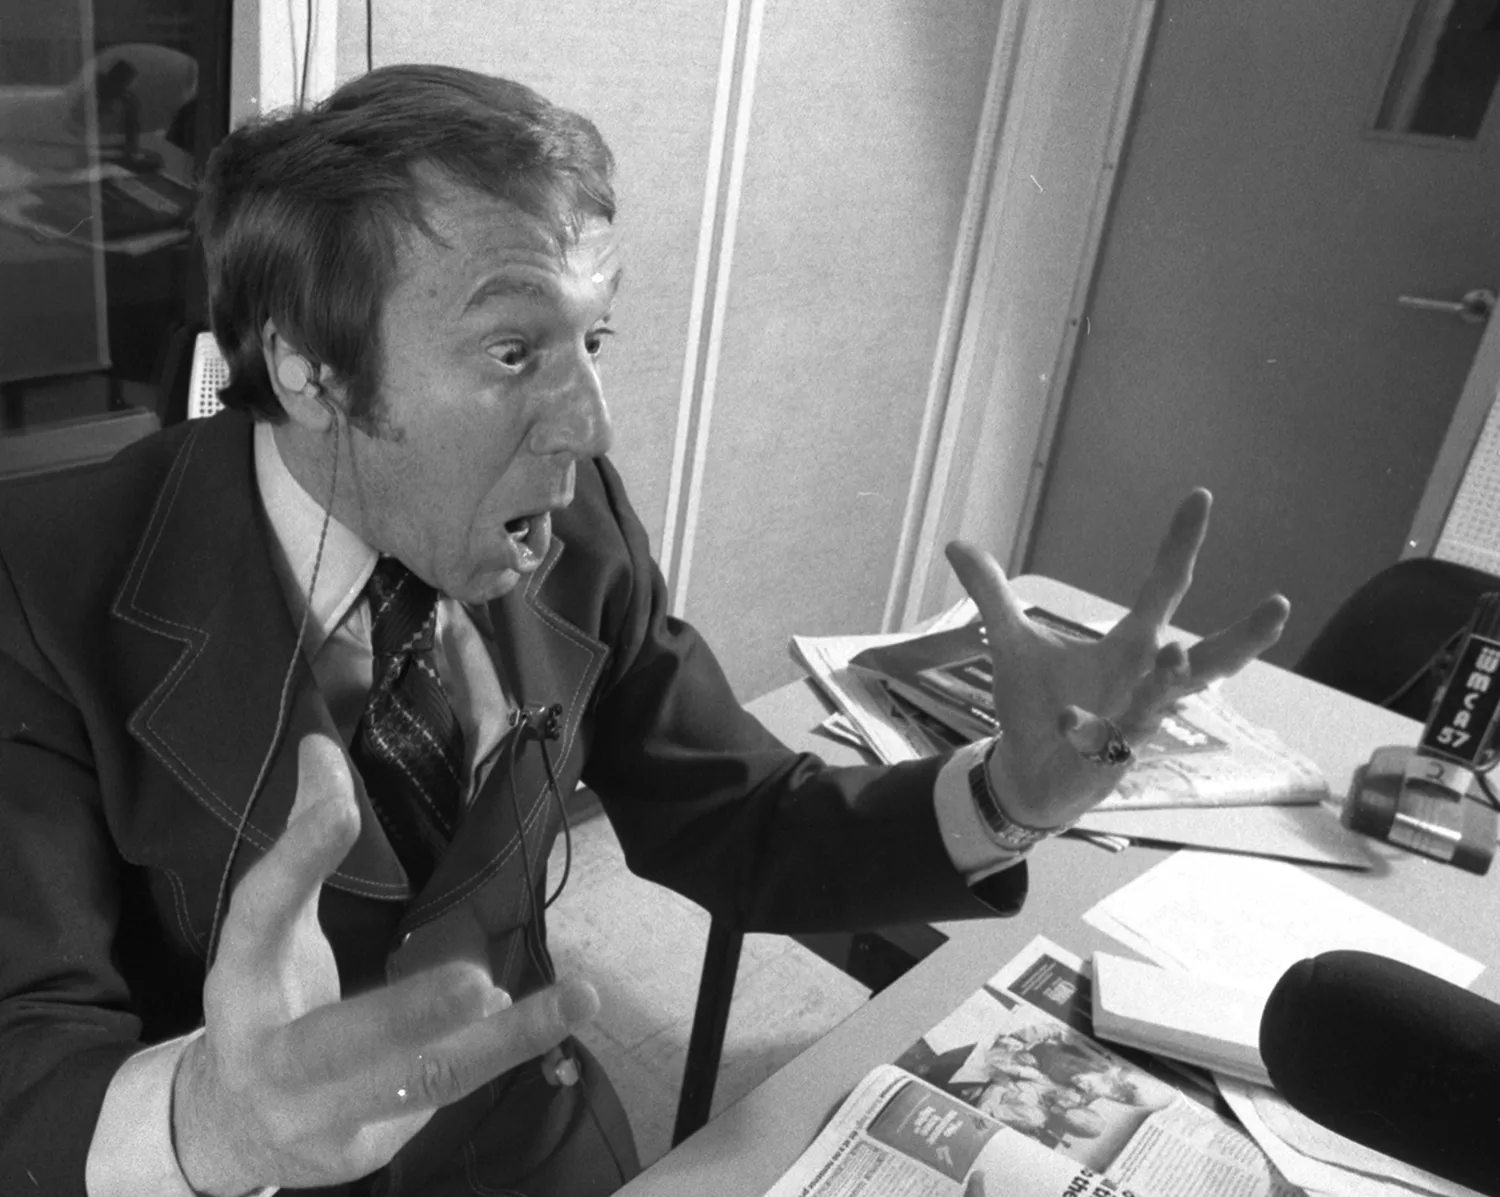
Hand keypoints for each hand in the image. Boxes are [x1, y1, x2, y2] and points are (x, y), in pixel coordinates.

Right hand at [173, 734, 598, 1194]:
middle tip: (473, 983)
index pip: (260, 916)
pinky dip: (506, 1053)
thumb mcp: (269, 929)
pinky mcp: (370, 1143)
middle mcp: (269, 1060)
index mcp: (238, 985)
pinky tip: (561, 1013)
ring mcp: (319, 1114)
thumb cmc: (264, 1004)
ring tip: (566, 999)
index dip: (297, 859)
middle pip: (334, 1043)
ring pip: (415, 1082)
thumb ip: (302, 843)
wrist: (231, 1127)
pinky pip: (449, 1092)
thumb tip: (322, 745)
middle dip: (404, 1017)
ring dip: (493, 1043)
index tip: (339, 800)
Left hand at [945, 489, 1287, 830]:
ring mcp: (1130, 722)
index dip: (1180, 544)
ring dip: (1169, 679)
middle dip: (1243, 637)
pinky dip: (1085, 727)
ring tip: (1178, 650)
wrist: (1024, 773)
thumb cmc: (1036, 707)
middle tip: (1279, 604)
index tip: (1201, 496)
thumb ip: (992, 594)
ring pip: (1163, 701)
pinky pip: (1102, 740)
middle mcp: (1142, 682)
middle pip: (1207, 658)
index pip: (1165, 588)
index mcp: (1130, 648)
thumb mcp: (1010, 643)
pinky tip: (1070, 717)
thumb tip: (957, 544)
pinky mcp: (1105, 759)